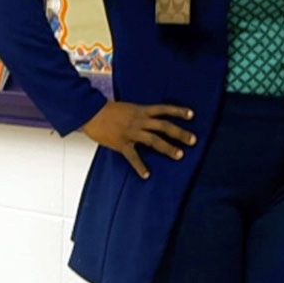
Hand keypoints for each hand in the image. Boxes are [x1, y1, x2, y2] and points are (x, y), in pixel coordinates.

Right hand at [80, 100, 195, 178]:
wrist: (90, 112)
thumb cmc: (108, 110)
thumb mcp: (129, 108)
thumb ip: (141, 114)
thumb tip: (152, 119)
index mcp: (141, 110)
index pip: (164, 109)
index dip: (178, 111)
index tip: (192, 115)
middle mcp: (139, 120)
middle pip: (164, 126)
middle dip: (180, 133)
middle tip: (193, 140)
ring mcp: (131, 132)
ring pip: (154, 140)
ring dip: (168, 148)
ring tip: (179, 155)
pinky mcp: (122, 143)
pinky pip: (133, 157)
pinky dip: (140, 166)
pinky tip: (147, 175)